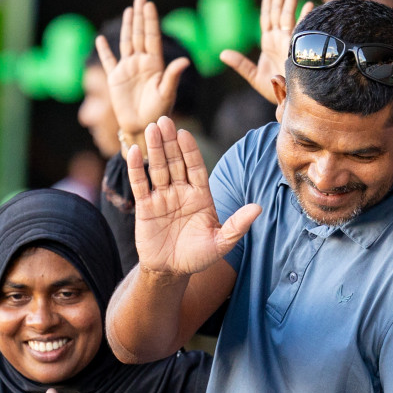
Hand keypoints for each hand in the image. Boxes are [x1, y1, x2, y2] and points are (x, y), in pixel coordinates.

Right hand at [95, 0, 190, 145]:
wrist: (142, 127)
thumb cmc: (158, 112)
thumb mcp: (167, 93)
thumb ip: (172, 76)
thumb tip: (184, 61)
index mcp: (155, 64)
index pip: (152, 37)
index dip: (150, 21)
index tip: (149, 5)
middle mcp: (141, 63)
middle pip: (139, 35)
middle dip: (140, 17)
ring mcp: (128, 69)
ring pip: (126, 43)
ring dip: (127, 27)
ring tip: (129, 11)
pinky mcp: (115, 79)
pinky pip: (108, 61)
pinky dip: (103, 51)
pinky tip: (101, 39)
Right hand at [129, 116, 260, 276]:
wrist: (170, 272)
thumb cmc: (198, 257)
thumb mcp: (221, 244)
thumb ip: (237, 225)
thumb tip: (258, 208)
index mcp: (200, 196)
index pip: (195, 167)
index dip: (190, 151)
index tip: (185, 134)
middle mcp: (181, 192)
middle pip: (175, 162)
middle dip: (170, 142)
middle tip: (164, 121)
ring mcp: (162, 198)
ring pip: (158, 168)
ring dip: (155, 148)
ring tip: (150, 128)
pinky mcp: (145, 207)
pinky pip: (140, 184)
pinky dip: (136, 168)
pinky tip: (134, 151)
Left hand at [219, 0, 307, 104]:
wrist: (288, 103)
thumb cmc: (273, 90)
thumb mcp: (253, 77)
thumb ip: (240, 64)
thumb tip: (222, 53)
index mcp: (269, 42)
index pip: (267, 16)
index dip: (268, 0)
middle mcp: (280, 39)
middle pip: (278, 11)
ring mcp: (290, 42)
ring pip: (289, 16)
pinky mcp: (299, 50)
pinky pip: (302, 31)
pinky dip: (305, 18)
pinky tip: (308, 5)